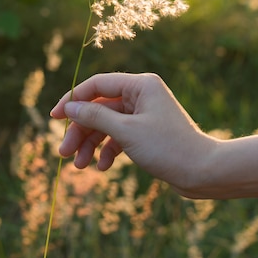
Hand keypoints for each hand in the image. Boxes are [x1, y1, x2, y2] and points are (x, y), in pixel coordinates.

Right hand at [50, 72, 211, 196]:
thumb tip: (69, 107)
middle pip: (99, 108)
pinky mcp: (146, 132)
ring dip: (91, 144)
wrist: (203, 172)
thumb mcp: (126, 132)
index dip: (73, 100)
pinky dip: (108, 151)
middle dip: (80, 131)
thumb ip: (95, 117)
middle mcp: (141, 95)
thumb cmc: (168, 148)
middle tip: (64, 153)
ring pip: (107, 124)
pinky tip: (103, 167)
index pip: (97, 85)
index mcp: (140, 84)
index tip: (54, 117)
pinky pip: (119, 136)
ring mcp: (144, 114)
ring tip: (79, 166)